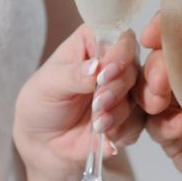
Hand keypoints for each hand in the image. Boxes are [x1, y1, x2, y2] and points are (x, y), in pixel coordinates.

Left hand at [14, 25, 143, 180]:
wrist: (43, 143)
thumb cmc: (42, 103)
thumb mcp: (48, 84)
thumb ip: (73, 75)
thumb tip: (96, 67)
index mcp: (93, 43)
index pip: (119, 37)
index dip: (118, 53)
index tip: (105, 74)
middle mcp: (114, 63)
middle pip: (133, 67)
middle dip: (117, 88)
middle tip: (98, 103)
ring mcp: (124, 91)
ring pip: (139, 97)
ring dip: (119, 112)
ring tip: (97, 125)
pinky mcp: (129, 117)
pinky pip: (138, 122)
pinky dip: (122, 131)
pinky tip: (105, 138)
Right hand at [139, 15, 181, 180]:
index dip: (169, 26)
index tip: (153, 34)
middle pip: (164, 58)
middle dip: (155, 67)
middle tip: (161, 84)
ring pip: (150, 89)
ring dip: (149, 93)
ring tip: (161, 105)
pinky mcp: (175, 137)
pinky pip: (151, 123)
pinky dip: (158, 124)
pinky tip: (180, 131)